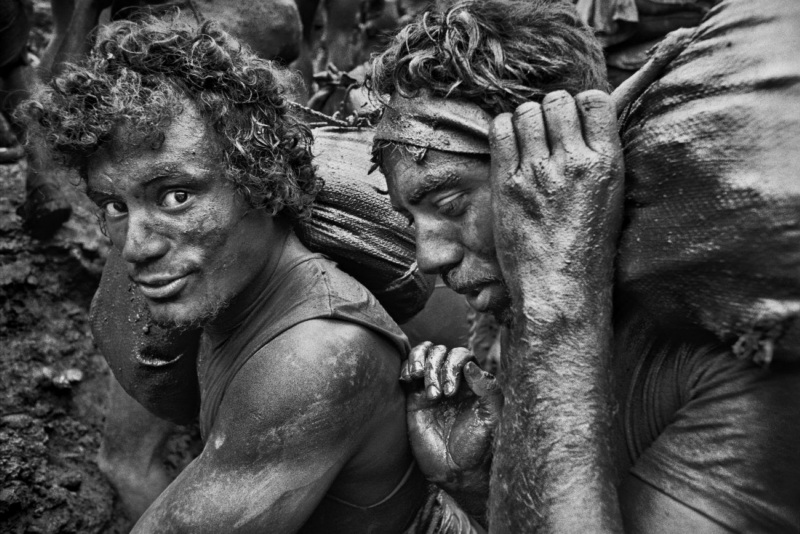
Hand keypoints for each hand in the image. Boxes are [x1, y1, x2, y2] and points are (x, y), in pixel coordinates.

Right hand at [400, 342, 501, 514]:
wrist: (458, 471)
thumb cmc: (479, 445)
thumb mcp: (492, 417)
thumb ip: (488, 389)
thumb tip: (471, 365)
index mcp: (472, 381)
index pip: (461, 355)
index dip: (453, 366)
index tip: (451, 392)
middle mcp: (452, 380)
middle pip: (440, 352)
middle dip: (436, 367)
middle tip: (438, 396)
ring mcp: (431, 386)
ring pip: (423, 354)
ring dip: (420, 361)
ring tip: (419, 379)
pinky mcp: (414, 398)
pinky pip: (408, 371)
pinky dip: (406, 366)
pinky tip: (409, 379)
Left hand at [488, 90, 623, 313]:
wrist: (559, 287)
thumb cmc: (586, 248)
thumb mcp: (610, 197)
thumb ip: (599, 159)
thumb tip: (585, 125)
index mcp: (607, 163)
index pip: (594, 100)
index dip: (579, 104)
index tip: (572, 119)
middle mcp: (574, 162)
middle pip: (557, 101)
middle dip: (549, 110)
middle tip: (544, 132)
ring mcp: (539, 172)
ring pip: (527, 112)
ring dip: (524, 119)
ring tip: (526, 141)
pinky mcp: (508, 183)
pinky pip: (501, 130)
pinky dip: (503, 129)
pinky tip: (508, 146)